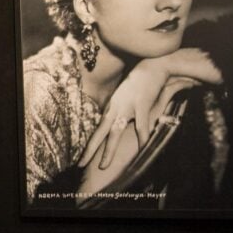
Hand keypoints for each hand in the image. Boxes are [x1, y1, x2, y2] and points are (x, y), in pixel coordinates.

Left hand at [80, 63, 198, 169]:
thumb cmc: (140, 83)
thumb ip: (122, 112)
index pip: (98, 129)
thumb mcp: (125, 98)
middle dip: (90, 150)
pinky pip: (141, 127)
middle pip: (99, 133)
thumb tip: (118, 125)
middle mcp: (115, 108)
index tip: (82, 157)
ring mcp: (126, 107)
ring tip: (102, 166)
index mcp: (111, 107)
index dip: (90, 144)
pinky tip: (141, 149)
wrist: (152, 66)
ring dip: (108, 151)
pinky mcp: (140, 105)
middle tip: (80, 165)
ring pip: (114, 133)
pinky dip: (142, 139)